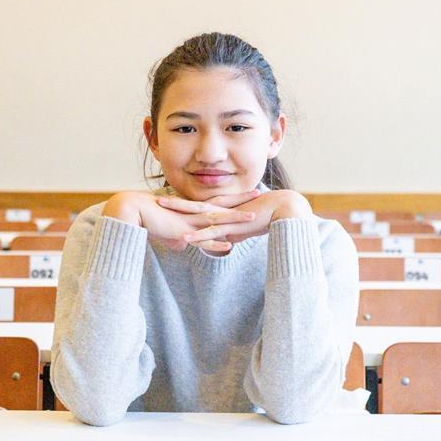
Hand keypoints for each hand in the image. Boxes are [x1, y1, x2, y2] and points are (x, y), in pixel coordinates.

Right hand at [103, 190, 258, 252]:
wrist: (131, 210)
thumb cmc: (147, 219)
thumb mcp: (168, 230)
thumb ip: (179, 237)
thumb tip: (183, 245)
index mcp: (193, 210)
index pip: (218, 201)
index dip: (234, 197)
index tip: (249, 191)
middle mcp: (194, 213)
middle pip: (222, 205)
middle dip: (242, 200)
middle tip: (260, 192)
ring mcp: (189, 221)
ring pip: (217, 220)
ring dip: (235, 219)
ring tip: (253, 218)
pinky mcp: (182, 232)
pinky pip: (202, 239)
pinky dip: (216, 244)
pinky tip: (228, 246)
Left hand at [156, 189, 312, 246]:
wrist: (283, 209)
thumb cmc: (268, 216)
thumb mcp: (246, 226)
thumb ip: (235, 233)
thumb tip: (228, 241)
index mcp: (224, 208)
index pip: (199, 205)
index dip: (184, 204)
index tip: (170, 201)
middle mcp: (222, 210)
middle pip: (193, 205)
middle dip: (175, 203)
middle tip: (157, 199)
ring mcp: (225, 217)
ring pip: (197, 215)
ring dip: (179, 213)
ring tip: (161, 209)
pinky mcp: (232, 227)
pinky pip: (211, 233)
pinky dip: (198, 237)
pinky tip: (185, 240)